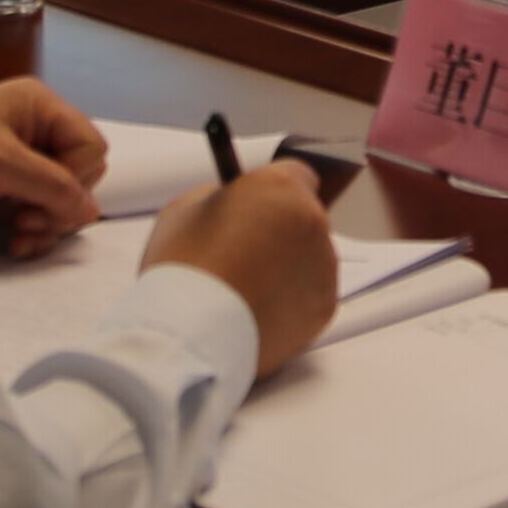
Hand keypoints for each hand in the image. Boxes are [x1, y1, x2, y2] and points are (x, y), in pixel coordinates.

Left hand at [0, 80, 110, 252]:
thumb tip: (92, 212)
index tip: (45, 190)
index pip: (91, 146)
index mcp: (38, 107)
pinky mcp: (5, 195)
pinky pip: (41, 218)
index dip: (77, 175)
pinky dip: (34, 234)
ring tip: (18, 231)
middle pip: (82, 176)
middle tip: (27, 214)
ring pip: (63, 202)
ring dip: (47, 223)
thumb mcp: (2, 164)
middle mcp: (35, 133)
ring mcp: (21, 166)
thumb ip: (54, 186)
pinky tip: (13, 243)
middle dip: (60, 203)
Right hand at [149, 162, 338, 373]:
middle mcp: (313, 222)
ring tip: (246, 287)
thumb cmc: (183, 270)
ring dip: (287, 265)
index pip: (296, 173)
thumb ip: (220, 196)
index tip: (258, 203)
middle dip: (280, 229)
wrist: (192, 334)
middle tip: (245, 250)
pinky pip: (311, 293)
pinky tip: (258, 308)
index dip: (274, 189)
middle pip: (303, 216)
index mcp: (281, 188)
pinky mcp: (324, 306)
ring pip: (309, 256)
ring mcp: (324, 266)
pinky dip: (292, 299)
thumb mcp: (186, 209)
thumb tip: (233, 201)